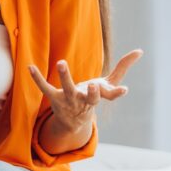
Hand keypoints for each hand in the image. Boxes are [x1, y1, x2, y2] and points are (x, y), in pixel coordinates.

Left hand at [28, 49, 143, 133]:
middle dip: (93, 91)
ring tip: (62, 62)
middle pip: (91, 97)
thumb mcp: (108, 84)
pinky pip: (45, 88)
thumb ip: (123, 67)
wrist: (74, 121)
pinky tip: (30, 67)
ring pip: (68, 89)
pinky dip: (37, 78)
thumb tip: (140, 50)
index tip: (124, 90)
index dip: (117, 93)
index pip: (110, 95)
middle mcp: (86, 100)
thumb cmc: (93, 96)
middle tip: (93, 84)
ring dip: (65, 76)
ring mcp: (70, 100)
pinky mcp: (55, 98)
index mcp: (100, 96)